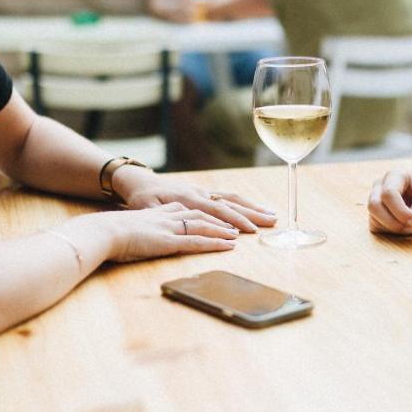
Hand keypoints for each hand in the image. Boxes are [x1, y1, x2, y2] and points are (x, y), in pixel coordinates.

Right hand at [73, 204, 239, 262]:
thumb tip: (142, 233)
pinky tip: (228, 246)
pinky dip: (215, 243)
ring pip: (204, 225)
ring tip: (239, 234)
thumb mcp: (129, 226)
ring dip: (224, 230)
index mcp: (159, 211)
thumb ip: (141, 226)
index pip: (189, 208)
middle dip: (224, 218)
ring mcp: (170, 228)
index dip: (207, 211)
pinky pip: (197, 241)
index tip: (220, 215)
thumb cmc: (109, 232)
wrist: (100, 232)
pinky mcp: (168, 241)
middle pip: (203, 213)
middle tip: (241, 222)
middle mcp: (168, 216)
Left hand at [117, 169, 277, 232]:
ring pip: (232, 198)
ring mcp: (203, 191)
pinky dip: (243, 203)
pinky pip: (227, 196)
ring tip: (271, 215)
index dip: (233, 220)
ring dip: (252, 207)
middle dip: (252, 214)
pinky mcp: (204, 192)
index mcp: (188, 198)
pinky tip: (255, 209)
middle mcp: (199, 193)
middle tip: (271, 222)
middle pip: (230, 203)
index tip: (249, 230)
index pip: (216, 210)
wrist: (139, 181)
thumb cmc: (141, 197)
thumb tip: (173, 219)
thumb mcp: (144, 207)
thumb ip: (159, 213)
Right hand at [368, 169, 411, 234]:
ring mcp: (374, 199)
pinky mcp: (375, 213)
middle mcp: (380, 186)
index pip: (388, 194)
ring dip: (395, 229)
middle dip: (394, 223)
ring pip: (374, 219)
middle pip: (374, 206)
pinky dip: (392, 232)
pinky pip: (376, 227)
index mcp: (395, 175)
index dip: (401, 211)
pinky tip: (407, 228)